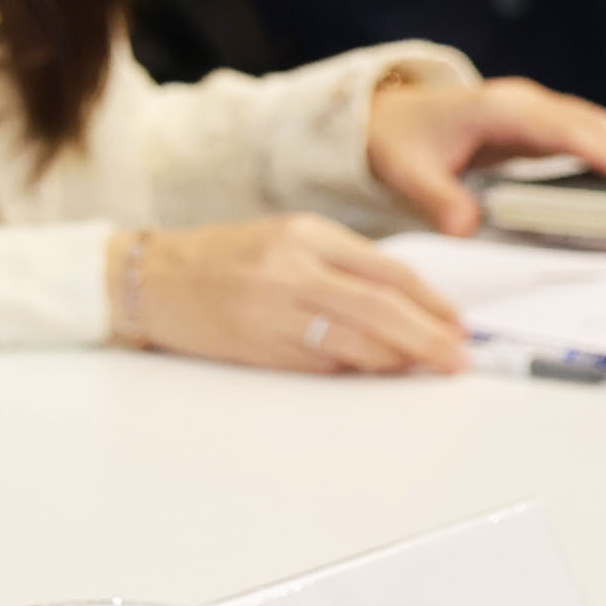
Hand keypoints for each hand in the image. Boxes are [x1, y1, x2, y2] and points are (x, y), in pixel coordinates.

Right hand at [129, 213, 463, 376]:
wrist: (147, 280)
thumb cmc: (219, 260)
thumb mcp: (284, 241)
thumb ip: (341, 266)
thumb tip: (407, 308)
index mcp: (304, 235)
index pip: (388, 271)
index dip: (433, 303)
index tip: (459, 325)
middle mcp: (290, 269)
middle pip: (382, 310)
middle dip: (429, 339)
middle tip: (456, 359)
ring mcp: (272, 310)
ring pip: (356, 343)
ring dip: (397, 361)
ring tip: (420, 368)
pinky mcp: (257, 346)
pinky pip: (322, 365)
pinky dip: (353, 370)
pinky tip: (370, 371)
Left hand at [361, 65, 605, 236]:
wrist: (385, 117)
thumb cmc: (399, 140)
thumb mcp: (407, 171)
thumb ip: (437, 198)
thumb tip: (466, 227)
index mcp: (498, 109)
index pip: (564, 131)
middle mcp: (525, 104)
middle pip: (594, 125)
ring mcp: (537, 111)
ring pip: (600, 127)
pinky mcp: (542, 125)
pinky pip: (591, 135)